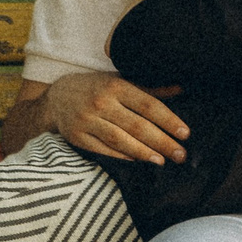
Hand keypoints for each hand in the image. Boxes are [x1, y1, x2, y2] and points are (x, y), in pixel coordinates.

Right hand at [40, 69, 188, 163]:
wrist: (56, 97)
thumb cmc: (95, 88)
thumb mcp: (119, 80)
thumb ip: (149, 88)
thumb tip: (180, 89)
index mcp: (115, 86)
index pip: (147, 104)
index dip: (168, 120)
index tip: (185, 133)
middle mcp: (101, 103)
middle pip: (137, 126)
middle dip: (161, 142)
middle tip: (180, 154)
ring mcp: (87, 121)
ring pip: (120, 140)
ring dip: (144, 152)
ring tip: (162, 161)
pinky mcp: (77, 137)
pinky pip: (104, 149)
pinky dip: (122, 155)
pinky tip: (138, 160)